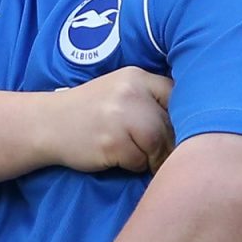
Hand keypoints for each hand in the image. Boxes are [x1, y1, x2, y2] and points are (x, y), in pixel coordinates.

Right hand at [44, 67, 173, 174]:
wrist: (46, 123)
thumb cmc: (90, 112)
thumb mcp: (120, 92)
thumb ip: (151, 101)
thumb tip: (195, 127)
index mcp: (136, 77)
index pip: (178, 97)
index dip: (183, 118)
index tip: (178, 131)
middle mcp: (130, 92)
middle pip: (170, 124)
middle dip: (167, 143)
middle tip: (155, 150)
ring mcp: (119, 117)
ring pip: (157, 144)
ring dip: (151, 156)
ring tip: (133, 153)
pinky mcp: (110, 142)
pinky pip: (139, 161)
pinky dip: (133, 165)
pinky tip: (116, 157)